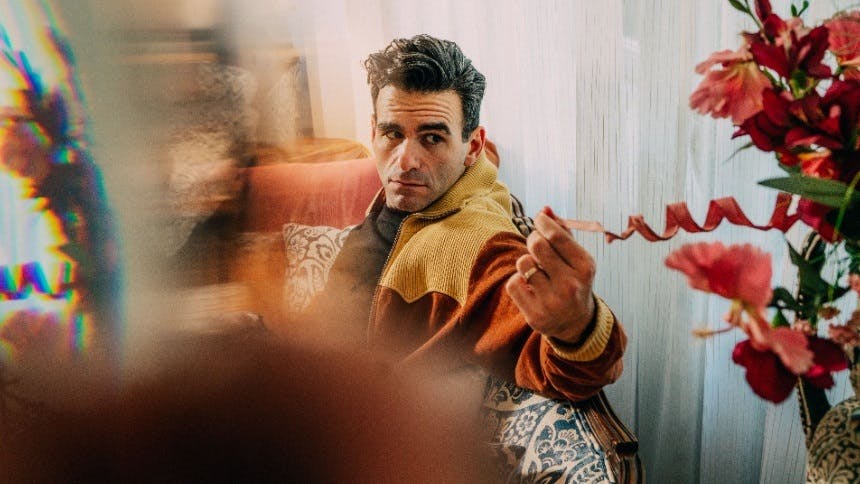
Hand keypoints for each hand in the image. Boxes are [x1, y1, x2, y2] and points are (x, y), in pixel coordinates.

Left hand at [505, 206, 595, 343]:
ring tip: (535, 269)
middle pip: (537, 246)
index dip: (543, 222)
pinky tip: (529, 286)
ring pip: (523, 263)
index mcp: (585, 268)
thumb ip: (562, 233)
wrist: (575, 324)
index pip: (557, 236)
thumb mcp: (576, 259)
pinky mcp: (535, 315)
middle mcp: (570, 285)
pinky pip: (513, 283)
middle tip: (535, 242)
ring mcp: (552, 302)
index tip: (539, 218)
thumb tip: (545, 209)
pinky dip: (517, 280)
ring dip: (526, 262)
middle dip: (533, 238)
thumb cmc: (573, 281)